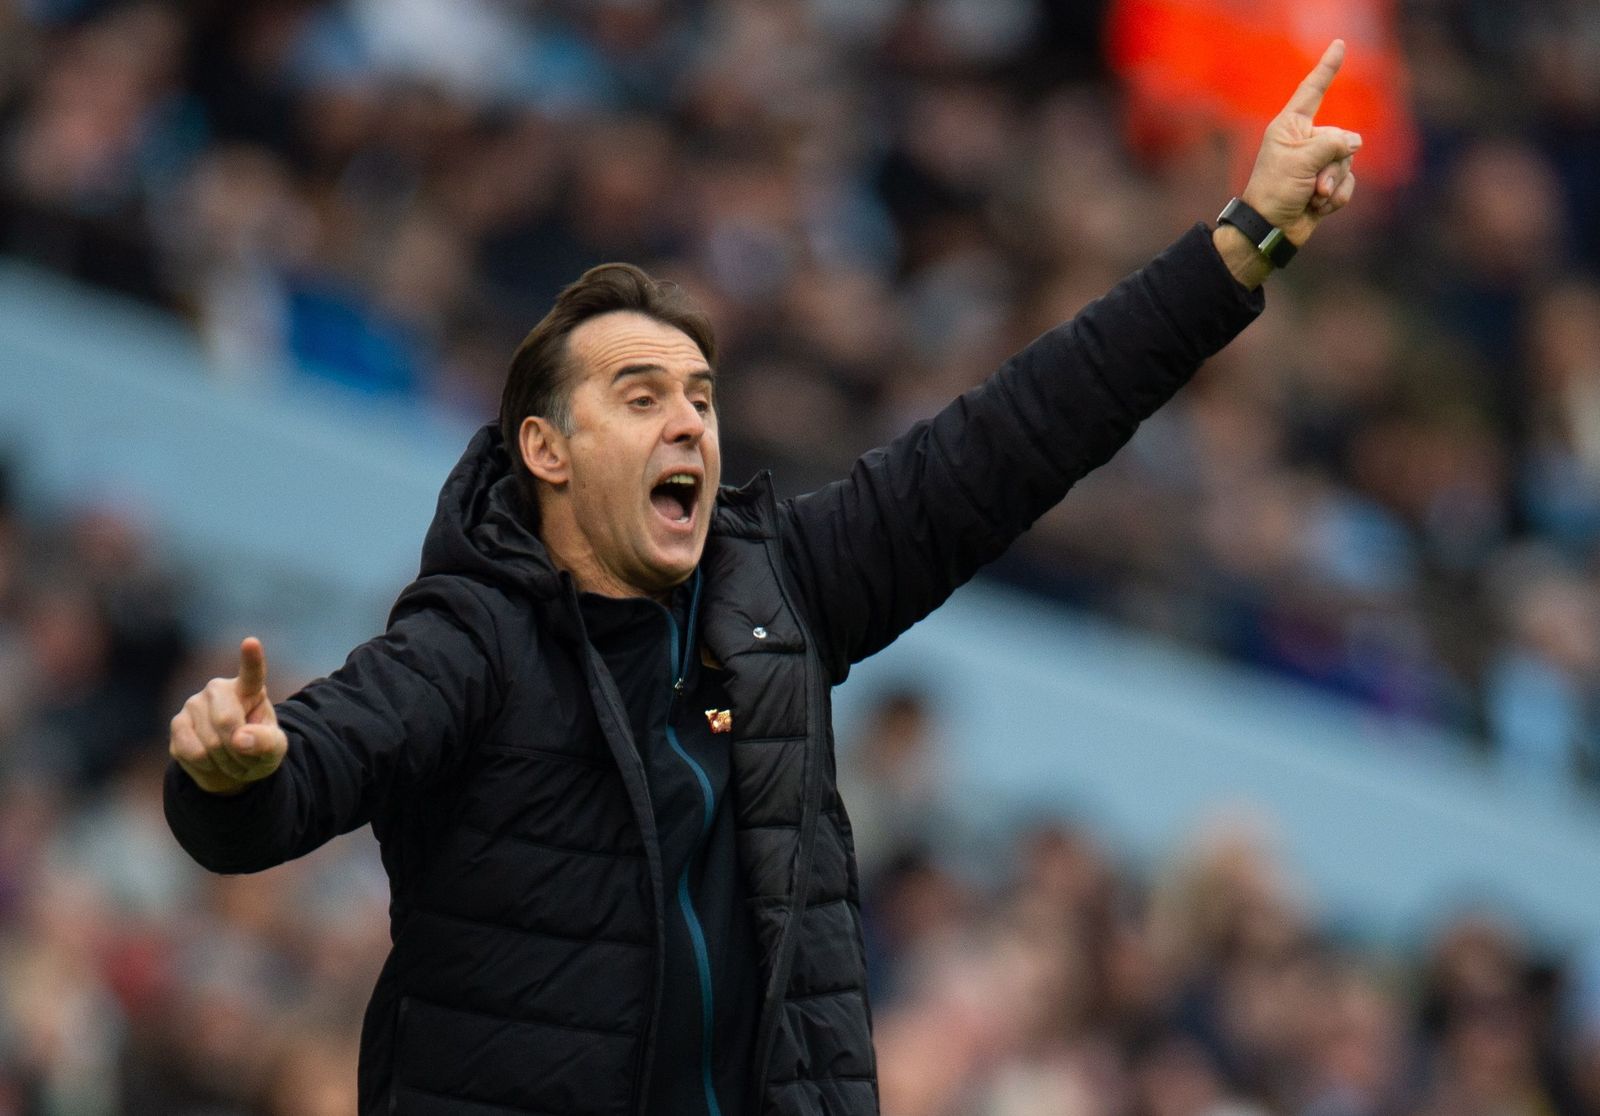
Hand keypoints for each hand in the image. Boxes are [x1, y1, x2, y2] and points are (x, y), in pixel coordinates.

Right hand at [170, 637, 287, 794]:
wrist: (231, 768)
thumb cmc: (257, 750)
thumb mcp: (274, 749)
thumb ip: (266, 742)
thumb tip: (239, 739)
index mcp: (249, 689)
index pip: (251, 672)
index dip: (251, 658)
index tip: (251, 642)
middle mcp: (218, 690)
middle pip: (226, 721)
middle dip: (239, 750)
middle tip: (247, 759)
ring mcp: (194, 704)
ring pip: (209, 743)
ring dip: (226, 762)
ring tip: (231, 760)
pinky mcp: (177, 725)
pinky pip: (192, 752)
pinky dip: (207, 766)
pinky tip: (211, 761)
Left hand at [1240, 39, 1361, 244]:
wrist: (1270, 231)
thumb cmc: (1275, 192)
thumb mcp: (1301, 161)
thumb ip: (1332, 144)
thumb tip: (1355, 143)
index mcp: (1290, 127)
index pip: (1312, 91)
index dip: (1327, 68)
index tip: (1339, 45)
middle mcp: (1304, 141)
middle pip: (1341, 137)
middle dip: (1332, 164)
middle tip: (1311, 183)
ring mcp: (1315, 163)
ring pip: (1347, 163)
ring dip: (1333, 184)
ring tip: (1312, 196)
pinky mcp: (1324, 184)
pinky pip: (1348, 184)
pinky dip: (1337, 198)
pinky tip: (1318, 208)